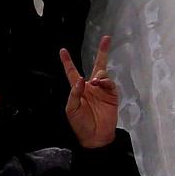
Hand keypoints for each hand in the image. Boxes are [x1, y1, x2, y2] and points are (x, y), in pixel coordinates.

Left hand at [60, 35, 119, 149]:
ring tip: (95, 82)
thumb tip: (81, 78)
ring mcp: (102, 90)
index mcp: (78, 89)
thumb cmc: (80, 124)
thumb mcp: (71, 109)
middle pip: (96, 65)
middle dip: (102, 52)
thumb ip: (75, 93)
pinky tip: (100, 83)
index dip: (67, 61)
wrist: (95, 137)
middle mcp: (91, 86)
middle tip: (106, 38)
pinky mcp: (112, 95)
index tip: (63, 50)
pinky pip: (110, 83)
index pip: (72, 72)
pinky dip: (105, 80)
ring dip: (99, 74)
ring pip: (102, 73)